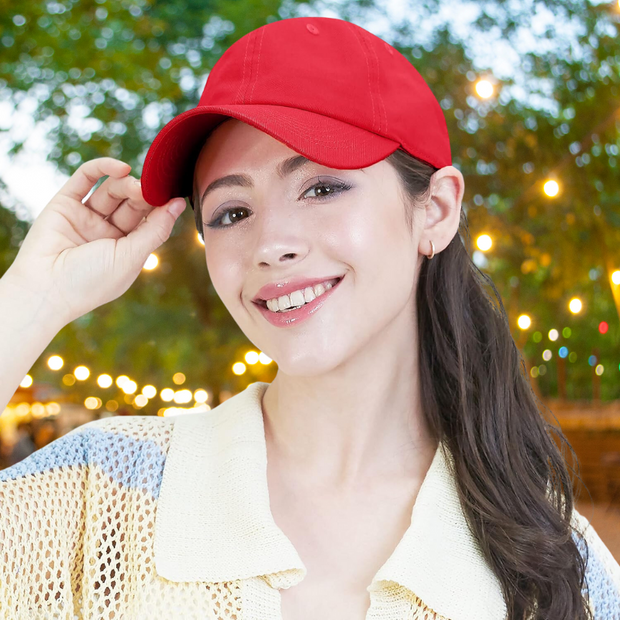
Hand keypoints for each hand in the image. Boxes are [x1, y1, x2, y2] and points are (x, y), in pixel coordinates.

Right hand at [4, 157, 186, 326]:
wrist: (44, 289)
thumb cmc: (91, 281)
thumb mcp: (131, 257)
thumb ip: (156, 229)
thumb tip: (179, 204)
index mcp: (126, 249)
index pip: (149, 221)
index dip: (161, 207)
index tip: (174, 195)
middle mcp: (107, 232)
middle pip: (132, 204)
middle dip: (144, 195)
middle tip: (152, 188)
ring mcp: (86, 217)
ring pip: (112, 191)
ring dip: (127, 184)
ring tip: (135, 183)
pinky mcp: (65, 203)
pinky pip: (85, 179)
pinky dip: (103, 168)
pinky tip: (122, 168)